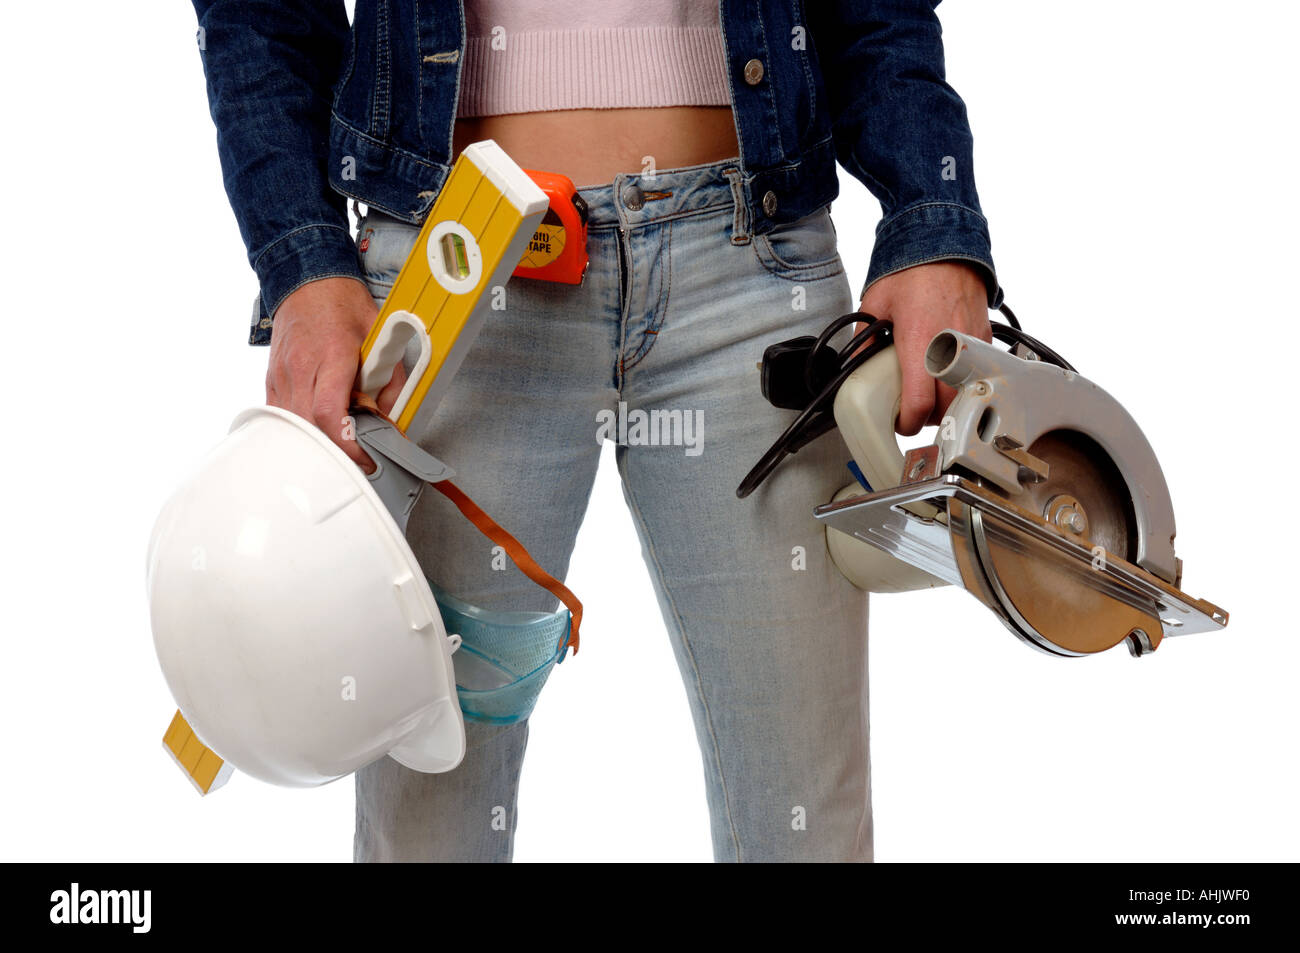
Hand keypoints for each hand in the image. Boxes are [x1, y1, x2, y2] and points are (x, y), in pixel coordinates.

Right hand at [265, 277, 406, 473]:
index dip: (347, 443)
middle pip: (310, 426)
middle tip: (360, 463)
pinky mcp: (273, 381)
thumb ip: (391, 379)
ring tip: (341, 450)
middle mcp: (301, 367)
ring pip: (294, 426)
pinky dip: (301, 431)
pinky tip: (319, 432)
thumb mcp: (380, 337)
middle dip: (336, 452)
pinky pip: (282, 417)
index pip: (330, 412)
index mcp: (331, 355)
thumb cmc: (344, 306)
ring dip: (318, 443)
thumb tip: (394, 418)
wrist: (307, 281)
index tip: (366, 457)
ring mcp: (282, 375)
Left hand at [858, 261, 991, 434]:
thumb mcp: (875, 304)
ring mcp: (971, 342)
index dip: (907, 422)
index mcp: (919, 342)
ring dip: (948, 403)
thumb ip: (865, 338)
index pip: (919, 404)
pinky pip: (979, 370)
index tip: (899, 422)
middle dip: (928, 417)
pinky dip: (964, 378)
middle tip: (912, 411)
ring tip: (930, 395)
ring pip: (966, 393)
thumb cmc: (912, 269)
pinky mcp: (984, 336)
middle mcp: (950, 347)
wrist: (944, 241)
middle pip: (947, 408)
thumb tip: (856, 363)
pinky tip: (948, 371)